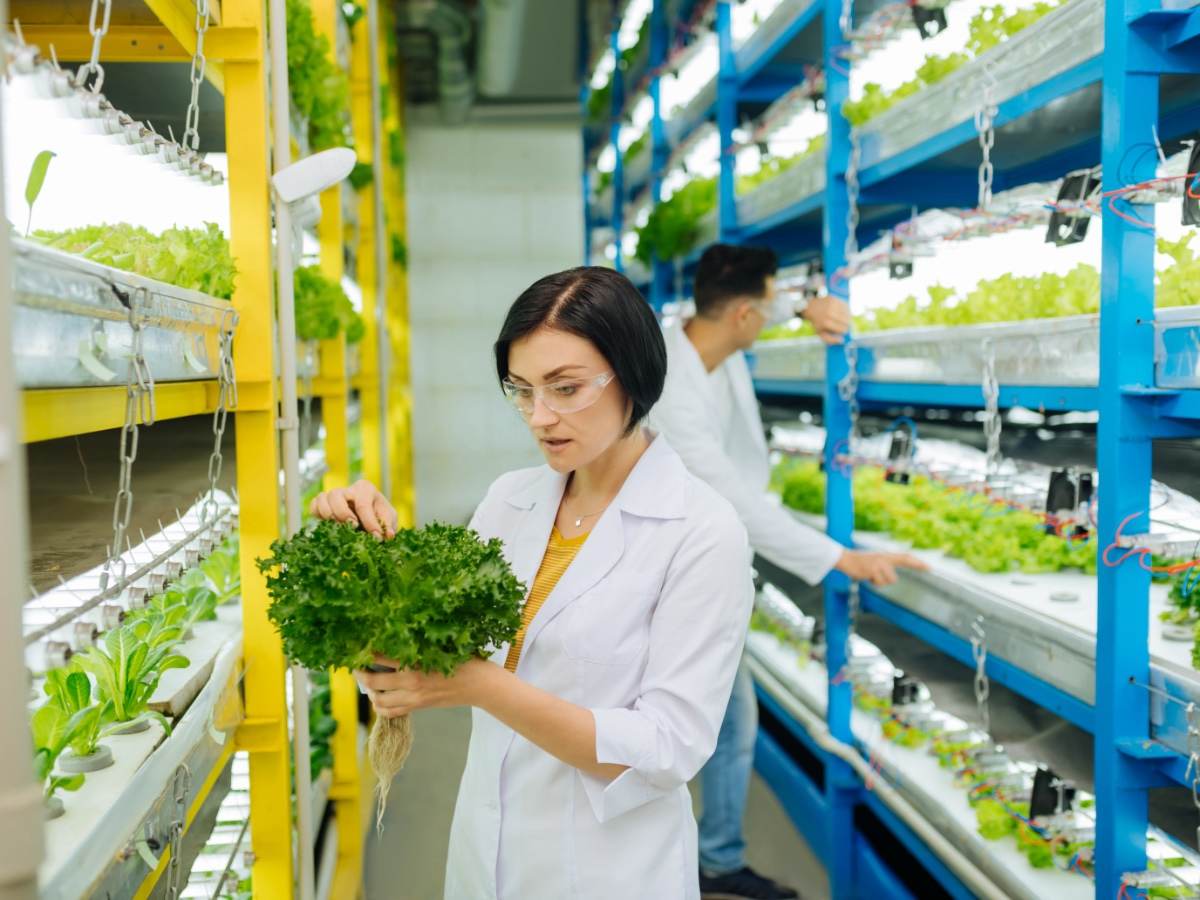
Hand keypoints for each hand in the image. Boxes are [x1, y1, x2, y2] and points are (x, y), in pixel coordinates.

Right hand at [309, 478, 397, 537]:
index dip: (369, 522)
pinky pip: (313, 506)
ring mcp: (333, 496)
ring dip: (329, 515)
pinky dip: (318, 515)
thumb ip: (389, 524)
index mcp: (365, 489)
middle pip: (335, 495)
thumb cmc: (380, 515)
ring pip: (322, 499)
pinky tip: (330, 525)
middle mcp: (347, 490)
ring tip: (340, 526)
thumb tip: (387, 535)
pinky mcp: (323, 505)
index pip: (363, 504)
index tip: (376, 537)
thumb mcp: (389, 518)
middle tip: (354, 527)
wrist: (370, 518)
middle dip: (343, 514)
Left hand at [354, 657, 490, 717]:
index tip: (358, 647)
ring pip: (380, 702)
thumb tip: (399, 635)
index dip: (366, 653)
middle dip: (361, 675)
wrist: (480, 685)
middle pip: (374, 682)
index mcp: (417, 665)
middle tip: (357, 666)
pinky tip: (381, 698)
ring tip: (369, 683)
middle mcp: (411, 684)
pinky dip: (382, 707)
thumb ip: (420, 645)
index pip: (382, 658)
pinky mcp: (419, 708)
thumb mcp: (442, 647)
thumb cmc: (465, 660)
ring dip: (370, 693)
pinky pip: (392, 712)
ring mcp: (414, 699)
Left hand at [802, 294, 850, 344]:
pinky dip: (847, 310)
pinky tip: (843, 312)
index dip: (844, 331)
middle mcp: (829, 313)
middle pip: (847, 321)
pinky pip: (846, 306)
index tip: (843, 330)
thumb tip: (841, 340)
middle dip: (847, 324)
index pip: (842, 329)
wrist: (810, 307)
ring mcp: (832, 305)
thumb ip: (830, 340)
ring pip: (848, 314)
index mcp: (826, 323)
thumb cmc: (817, 322)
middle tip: (845, 325)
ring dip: (848, 317)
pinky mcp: (834, 299)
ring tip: (844, 319)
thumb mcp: (820, 332)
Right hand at [834, 550, 928, 586]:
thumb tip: (893, 578)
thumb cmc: (860, 563)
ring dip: (881, 581)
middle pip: (905, 561)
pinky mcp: (874, 570)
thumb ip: (885, 566)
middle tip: (930, 567)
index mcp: (886, 556)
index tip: (929, 566)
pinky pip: (880, 583)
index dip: (917, 562)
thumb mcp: (875, 561)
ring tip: (871, 575)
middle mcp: (885, 558)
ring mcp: (880, 563)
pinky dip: (873, 583)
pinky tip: (866, 576)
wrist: (846, 559)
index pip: (905, 557)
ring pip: (891, 580)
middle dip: (917, 564)